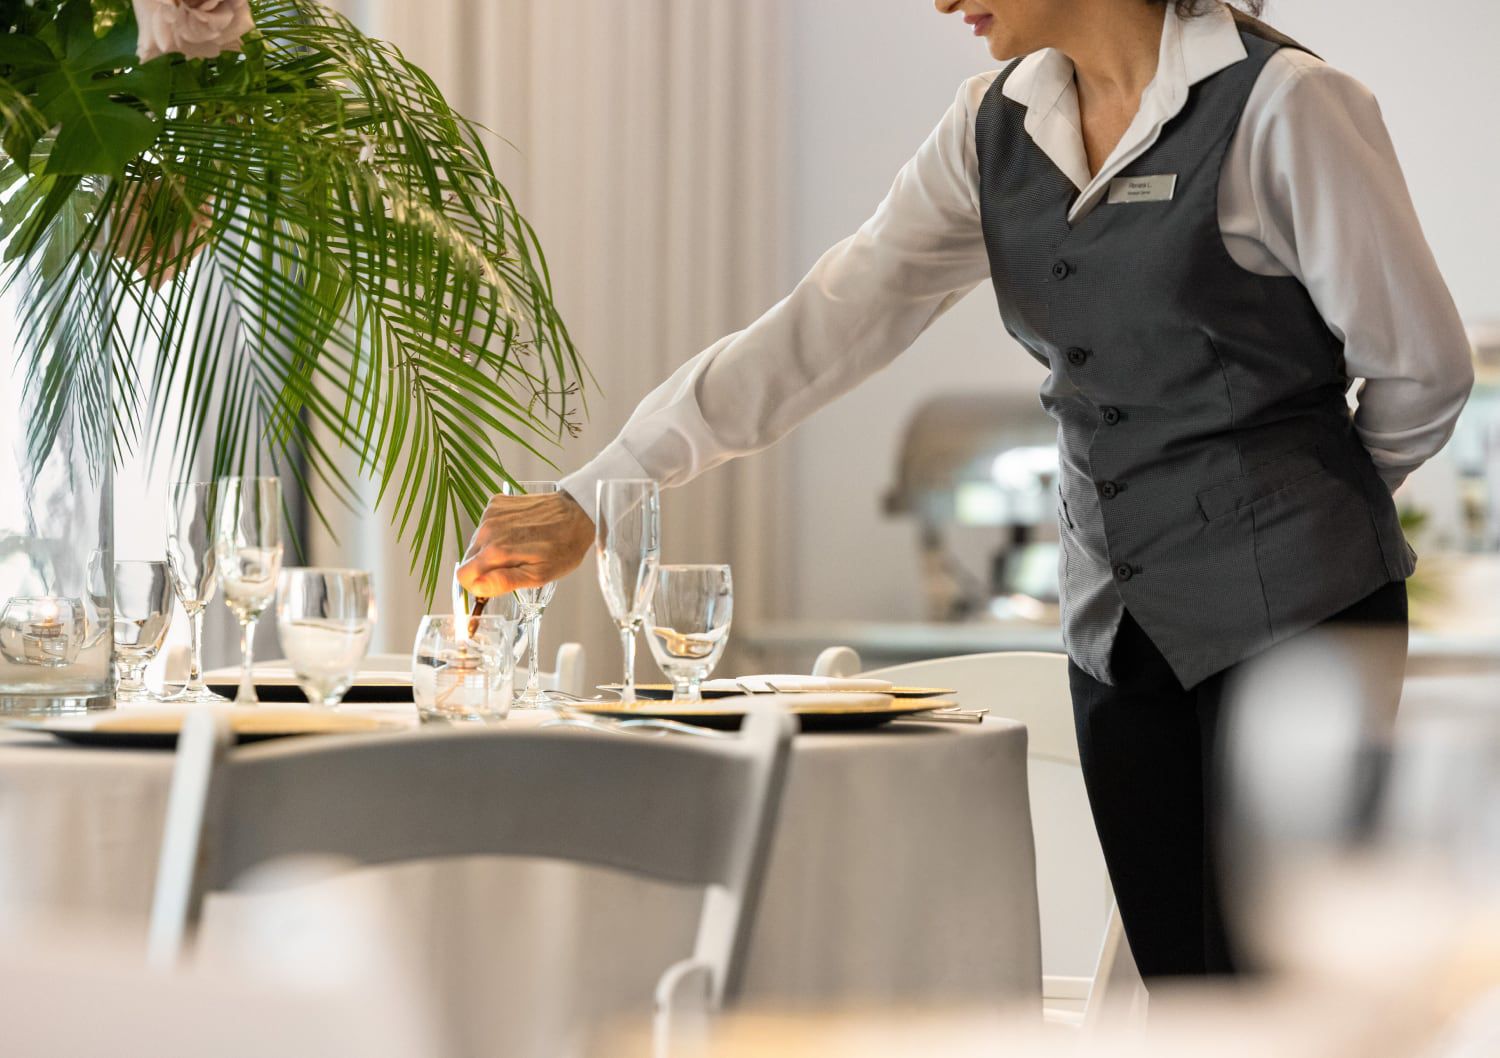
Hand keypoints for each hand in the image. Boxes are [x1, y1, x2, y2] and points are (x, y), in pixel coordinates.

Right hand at [457, 488, 594, 596]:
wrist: (577, 513)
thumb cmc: (563, 548)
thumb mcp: (539, 575)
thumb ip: (504, 582)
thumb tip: (477, 586)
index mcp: (495, 551)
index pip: (463, 576)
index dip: (478, 585)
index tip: (495, 583)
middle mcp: (487, 530)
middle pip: (470, 559)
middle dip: (487, 567)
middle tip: (514, 565)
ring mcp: (490, 513)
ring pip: (477, 542)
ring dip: (493, 549)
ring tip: (520, 547)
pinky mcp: (496, 503)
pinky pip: (486, 525)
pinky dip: (498, 532)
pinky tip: (519, 531)